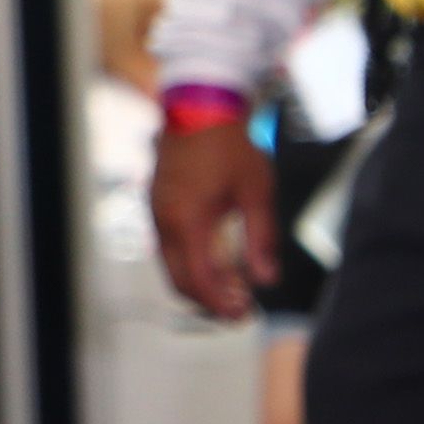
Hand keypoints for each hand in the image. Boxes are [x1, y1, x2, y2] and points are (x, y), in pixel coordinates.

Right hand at [150, 114, 278, 319]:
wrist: (199, 108)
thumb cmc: (232, 147)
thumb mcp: (257, 194)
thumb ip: (261, 240)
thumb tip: (267, 280)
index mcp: (188, 221)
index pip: (199, 279)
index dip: (221, 304)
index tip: (244, 316)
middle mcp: (164, 221)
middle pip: (180, 280)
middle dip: (209, 301)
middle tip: (241, 310)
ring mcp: (156, 212)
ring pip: (171, 265)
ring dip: (200, 283)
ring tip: (235, 290)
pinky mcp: (157, 204)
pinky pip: (168, 246)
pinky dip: (190, 263)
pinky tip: (217, 263)